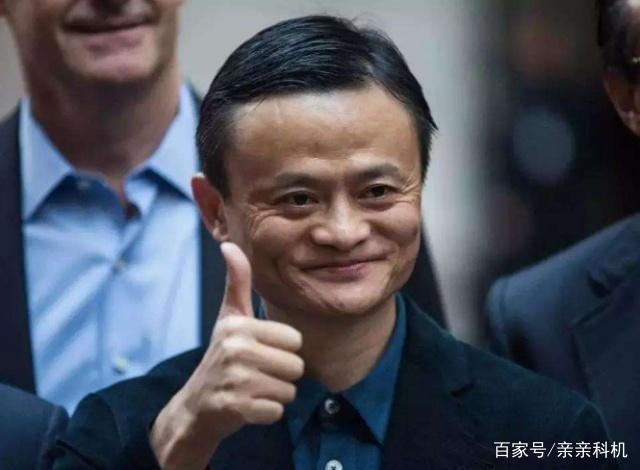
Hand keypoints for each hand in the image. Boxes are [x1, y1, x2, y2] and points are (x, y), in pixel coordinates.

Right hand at [150, 242, 303, 468]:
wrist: (196, 406)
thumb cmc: (222, 356)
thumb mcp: (229, 317)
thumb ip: (236, 282)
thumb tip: (228, 244)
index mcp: (238, 325)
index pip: (294, 340)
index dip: (282, 349)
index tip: (261, 352)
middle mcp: (234, 349)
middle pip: (295, 366)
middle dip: (282, 375)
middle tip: (257, 374)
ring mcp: (233, 380)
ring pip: (288, 390)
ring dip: (275, 395)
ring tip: (252, 389)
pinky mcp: (234, 408)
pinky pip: (276, 412)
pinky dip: (267, 413)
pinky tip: (248, 406)